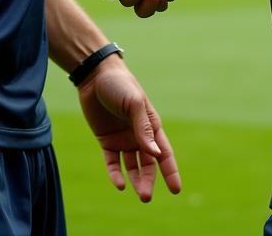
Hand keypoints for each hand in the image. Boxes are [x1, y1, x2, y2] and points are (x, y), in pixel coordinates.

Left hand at [77, 54, 181, 201]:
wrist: (95, 75)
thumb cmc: (120, 84)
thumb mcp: (134, 103)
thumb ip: (143, 129)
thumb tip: (155, 155)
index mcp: (151, 124)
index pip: (164, 152)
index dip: (170, 171)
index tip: (176, 190)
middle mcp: (139, 135)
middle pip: (148, 164)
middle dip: (149, 181)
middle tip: (146, 197)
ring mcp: (123, 138)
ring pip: (132, 166)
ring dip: (135, 180)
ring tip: (139, 195)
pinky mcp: (106, 141)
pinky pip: (113, 162)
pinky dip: (116, 173)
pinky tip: (118, 184)